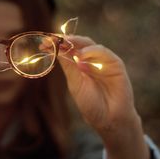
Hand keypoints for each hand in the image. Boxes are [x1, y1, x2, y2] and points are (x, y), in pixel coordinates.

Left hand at [58, 35, 149, 158]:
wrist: (109, 119)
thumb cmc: (91, 103)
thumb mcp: (75, 83)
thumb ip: (69, 66)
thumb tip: (57, 50)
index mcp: (79, 65)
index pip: (67, 50)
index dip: (56, 44)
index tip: (44, 43)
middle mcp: (91, 60)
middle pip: (77, 44)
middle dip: (65, 40)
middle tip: (53, 39)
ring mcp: (103, 61)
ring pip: (89, 44)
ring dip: (76, 42)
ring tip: (64, 44)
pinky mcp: (115, 64)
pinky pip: (103, 52)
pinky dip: (92, 51)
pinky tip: (81, 55)